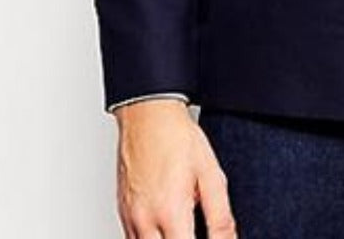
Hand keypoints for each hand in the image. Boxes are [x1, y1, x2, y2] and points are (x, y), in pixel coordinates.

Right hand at [114, 98, 236, 236]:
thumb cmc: (177, 138)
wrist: (148, 116)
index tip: (208, 238)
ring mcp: (130, 218)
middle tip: (192, 230)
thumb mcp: (211, 174)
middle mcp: (145, 220)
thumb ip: (220, 216)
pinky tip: (166, 228)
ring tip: (183, 226)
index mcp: (170, 212)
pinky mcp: (122, 213)